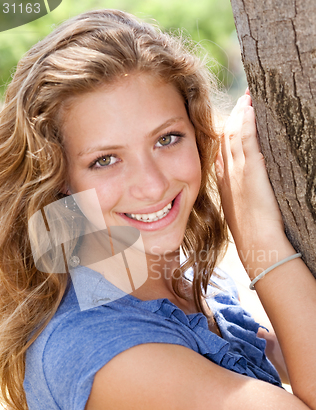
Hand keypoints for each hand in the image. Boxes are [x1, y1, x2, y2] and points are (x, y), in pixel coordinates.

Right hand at [216, 92, 284, 254]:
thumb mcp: (237, 213)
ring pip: (234, 135)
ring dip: (240, 115)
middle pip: (224, 140)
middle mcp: (227, 175)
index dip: (223, 135)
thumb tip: (236, 191)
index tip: (228, 123)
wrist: (256, 243)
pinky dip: (247, 121)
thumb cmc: (251, 234)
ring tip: (246, 98)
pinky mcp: (250, 170)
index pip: (220, 154)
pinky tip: (250, 108)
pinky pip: (246, 139)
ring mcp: (237, 172)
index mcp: (224, 184)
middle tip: (239, 102)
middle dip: (231, 119)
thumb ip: (235, 196)